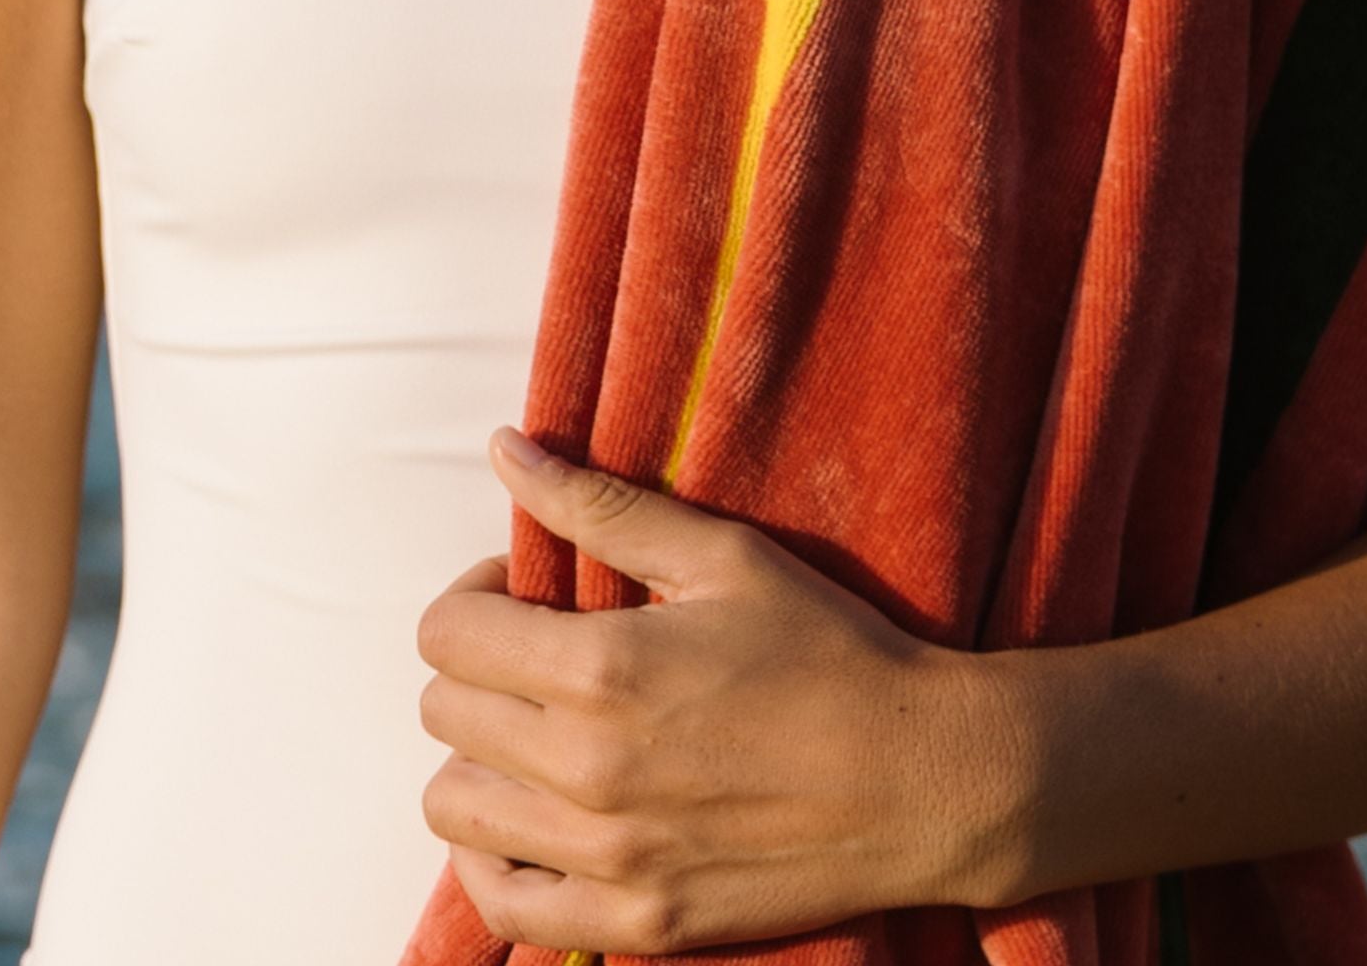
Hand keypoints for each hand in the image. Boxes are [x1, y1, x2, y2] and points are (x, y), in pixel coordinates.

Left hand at [414, 426, 1007, 955]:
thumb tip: (503, 448)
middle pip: (443, 712)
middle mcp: (587, 770)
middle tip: (544, 655)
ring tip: (543, 731)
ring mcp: (608, 858)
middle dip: (480, 667)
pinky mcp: (636, 921)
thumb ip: (599, 504)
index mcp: (603, 668)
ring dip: (480, 757)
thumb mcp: (722, 555)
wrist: (922, 778)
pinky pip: (501, 901)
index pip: (445, 634)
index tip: (529, 594)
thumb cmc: (828, 649)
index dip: (475, 596)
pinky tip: (539, 814)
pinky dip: (493, 856)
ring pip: (452, 806)